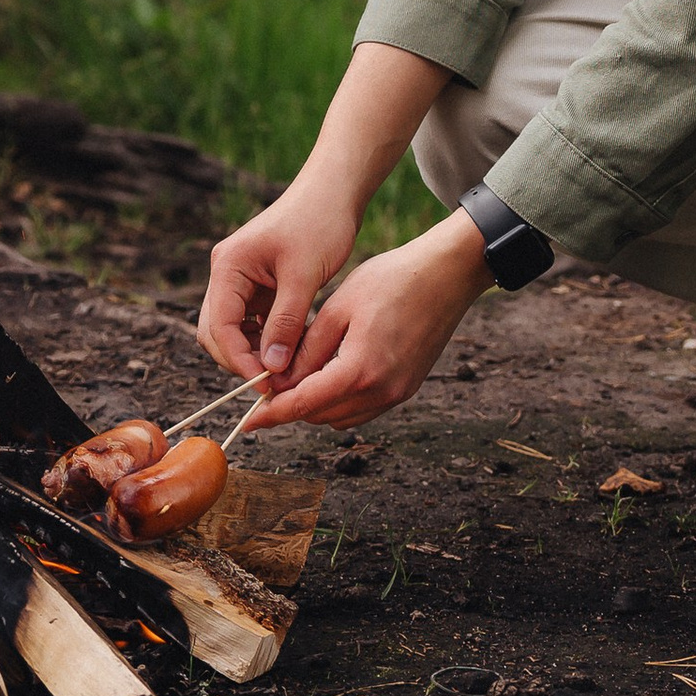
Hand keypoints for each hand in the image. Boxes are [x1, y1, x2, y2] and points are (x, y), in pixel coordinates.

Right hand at [199, 167, 362, 383]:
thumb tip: (272, 368)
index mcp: (228, 266)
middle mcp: (226, 273)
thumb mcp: (303, 277)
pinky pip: (252, 321)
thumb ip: (285, 323)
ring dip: (252, 352)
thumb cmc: (319, 224)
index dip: (238, 360)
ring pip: (232, 330)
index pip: (219, 326)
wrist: (333, 192)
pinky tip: (289, 351)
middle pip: (216, 332)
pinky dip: (265, 339)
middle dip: (240, 360)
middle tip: (273, 383)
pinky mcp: (258, 284)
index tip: (265, 384)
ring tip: (284, 370)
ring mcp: (240, 279)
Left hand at [237, 217, 489, 433]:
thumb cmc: (393, 280)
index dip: (273, 414)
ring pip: (342, 417)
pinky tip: (327, 375)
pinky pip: (363, 408)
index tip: (248, 421)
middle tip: (268, 389)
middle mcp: (382, 391)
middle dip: (292, 408)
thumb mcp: (339, 308)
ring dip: (316, 406)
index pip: (305, 404)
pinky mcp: (407, 388)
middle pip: (322, 416)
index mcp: (361, 370)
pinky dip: (340, 400)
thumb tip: (278, 379)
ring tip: (295, 379)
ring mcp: (398, 394)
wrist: (447, 274)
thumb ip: (308, 349)